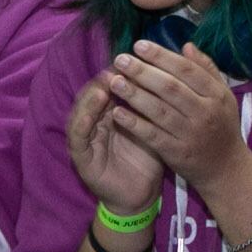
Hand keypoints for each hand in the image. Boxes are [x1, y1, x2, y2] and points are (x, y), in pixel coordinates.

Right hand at [66, 72, 163, 214]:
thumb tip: (173, 71)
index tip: (139, 57)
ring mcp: (87, 138)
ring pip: (83, 111)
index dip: (125, 71)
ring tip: (105, 85)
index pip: (115, 85)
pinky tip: (92, 114)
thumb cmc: (149, 156)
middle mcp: (97, 121)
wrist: (140, 194)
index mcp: (114, 111)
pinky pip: (77, 138)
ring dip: (92, 98)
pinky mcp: (81, 157)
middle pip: (97, 93)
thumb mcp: (156, 125)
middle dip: (108, 79)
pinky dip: (82, 124)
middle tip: (120, 65)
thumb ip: (159, 101)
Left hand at [104, 42, 249, 188]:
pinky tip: (116, 112)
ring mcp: (190, 133)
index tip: (139, 45)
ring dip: (134, 94)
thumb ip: (207, 70)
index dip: (162, 56)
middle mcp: (205, 112)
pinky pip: (151, 134)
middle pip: (170, 88)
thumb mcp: (223, 95)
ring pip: (159, 110)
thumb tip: (186, 45)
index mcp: (217, 94)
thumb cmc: (221, 125)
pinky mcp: (176, 152)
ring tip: (114, 81)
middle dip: (143, 71)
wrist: (225, 167)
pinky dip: (134, 123)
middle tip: (120, 59)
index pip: (188, 70)